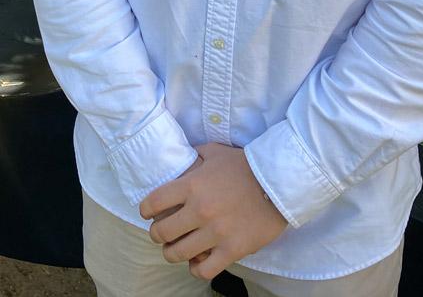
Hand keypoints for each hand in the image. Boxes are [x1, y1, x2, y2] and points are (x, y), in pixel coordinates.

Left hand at [139, 143, 286, 280]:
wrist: (278, 182)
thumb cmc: (245, 165)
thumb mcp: (215, 152)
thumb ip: (195, 156)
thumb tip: (183, 158)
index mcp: (191, 185)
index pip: (153, 203)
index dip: (145, 210)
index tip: (147, 213)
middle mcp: (199, 211)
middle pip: (161, 233)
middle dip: (156, 234)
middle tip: (161, 233)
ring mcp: (215, 233)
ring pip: (177, 254)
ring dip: (171, 252)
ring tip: (175, 248)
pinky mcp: (232, 250)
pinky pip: (204, 270)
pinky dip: (195, 268)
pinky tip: (196, 262)